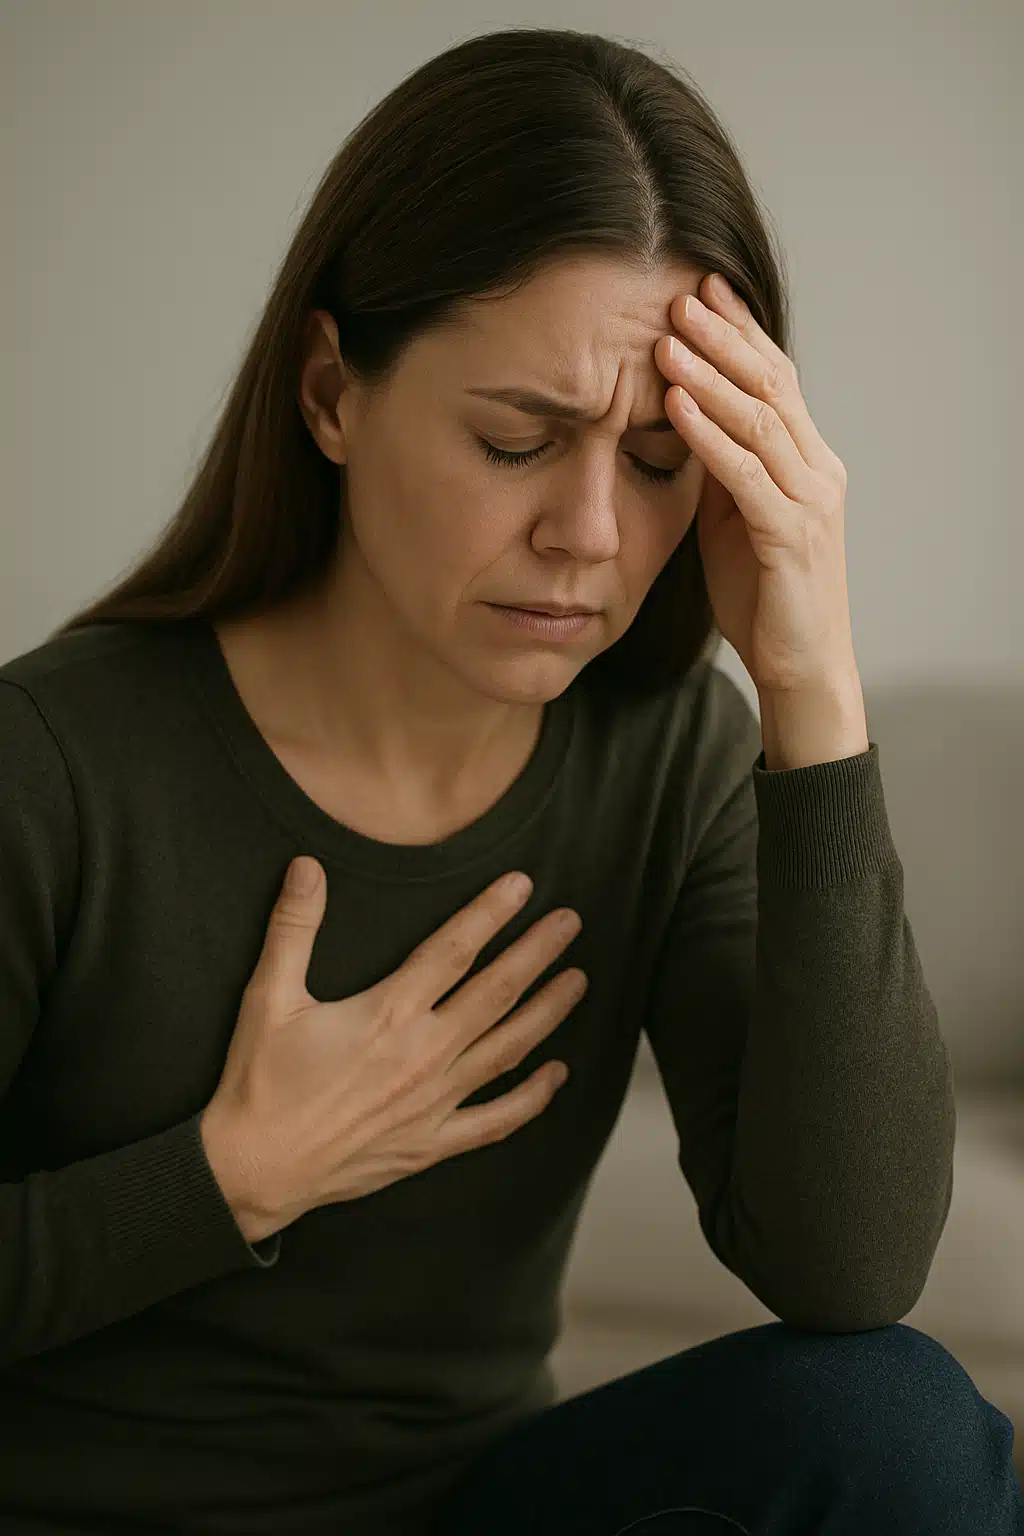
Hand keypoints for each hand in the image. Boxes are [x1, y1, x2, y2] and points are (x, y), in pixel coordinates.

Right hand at [199, 860, 585, 1238]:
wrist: (252, 1171)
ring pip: (507, 1049)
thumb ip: (293, 929)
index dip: (491, 913)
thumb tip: (307, 867)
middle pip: (496, 992)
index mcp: (388, 1013)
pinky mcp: (430, 1144)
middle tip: (572, 922)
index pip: (454, 949)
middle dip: (537, 953)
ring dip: (547, 1013)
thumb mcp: (268, 998)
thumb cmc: (259, 1083)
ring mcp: (433, 1103)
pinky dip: (532, 1100)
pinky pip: (495, 1122)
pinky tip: (558, 1077)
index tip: (522, 885)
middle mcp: (423, 1054)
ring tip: (579, 982)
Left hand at [654, 273, 856, 695]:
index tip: (703, 289)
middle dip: (724, 337)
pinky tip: (675, 406)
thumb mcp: (733, 520)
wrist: (801, 667)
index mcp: (807, 463)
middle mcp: (818, 471)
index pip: (776, 380)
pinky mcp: (791, 536)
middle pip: (772, 385)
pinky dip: (708, 435)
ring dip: (710, 376)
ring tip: (667, 339)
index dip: (741, 332)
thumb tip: (684, 420)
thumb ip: (721, 471)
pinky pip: (746, 474)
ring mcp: (810, 501)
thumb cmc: (765, 597)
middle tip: (679, 295)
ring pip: (760, 420)